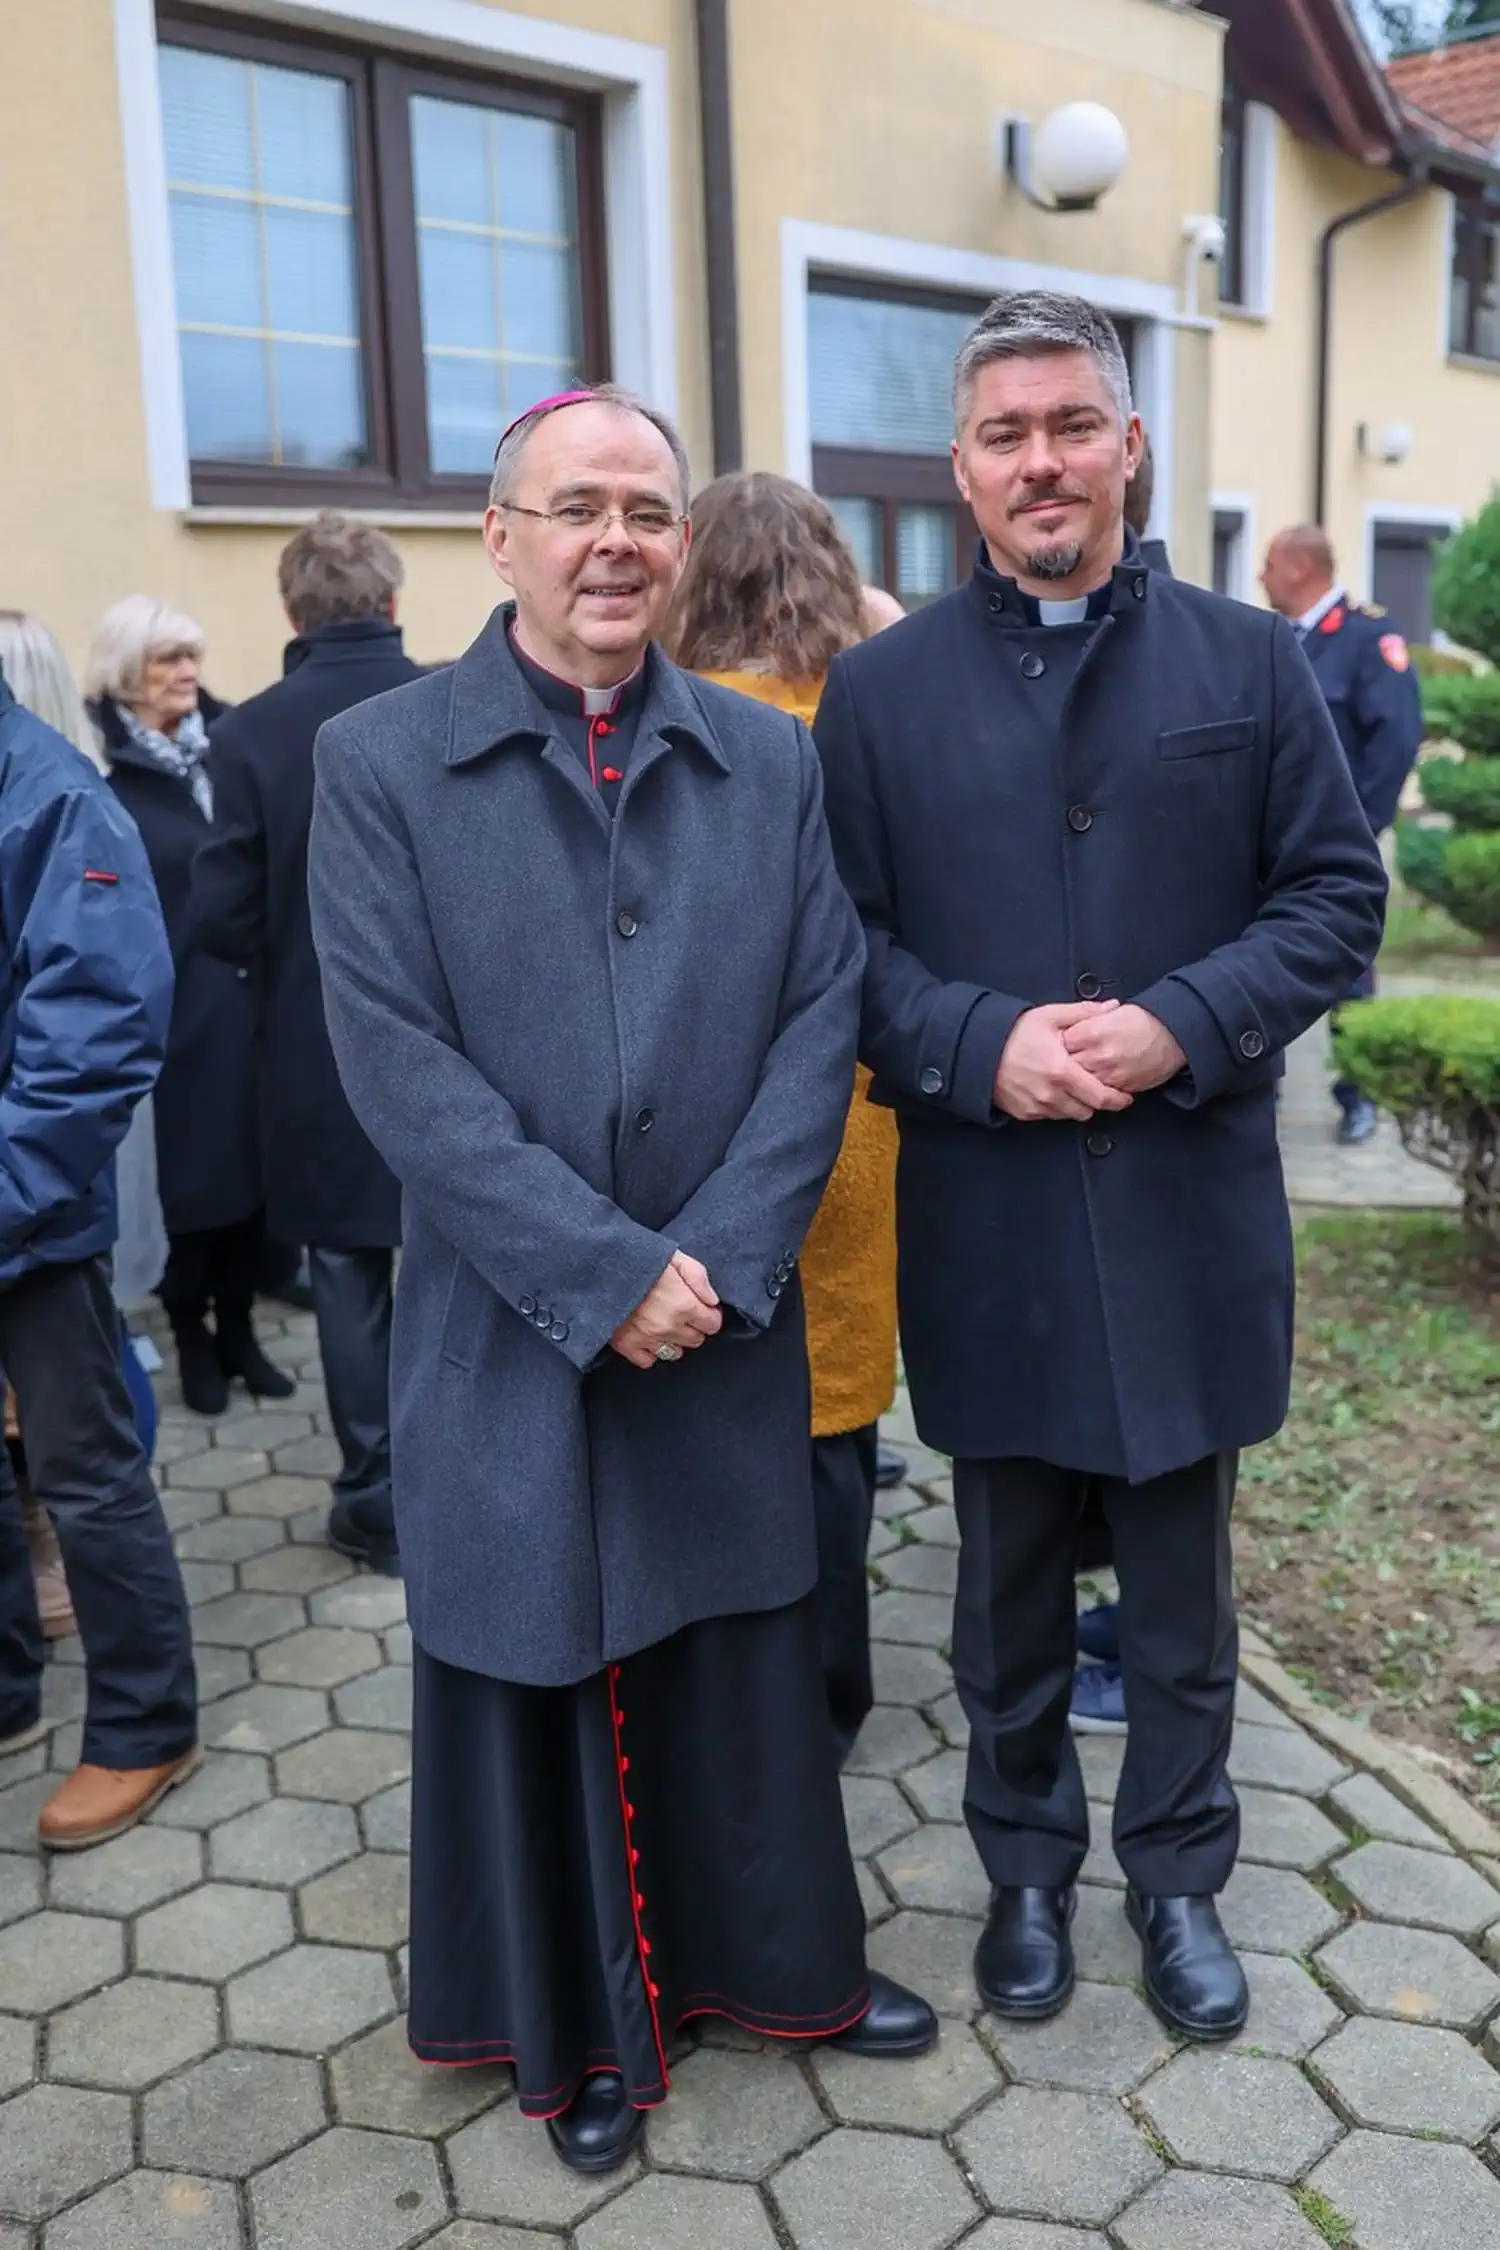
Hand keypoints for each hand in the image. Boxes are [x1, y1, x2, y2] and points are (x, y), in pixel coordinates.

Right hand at [611, 1253, 722, 1368]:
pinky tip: (648, 1336)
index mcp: (684, 1304)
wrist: (602, 1265)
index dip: (709, 1315)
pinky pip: (648, 1361)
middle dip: (694, 1327)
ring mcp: (647, 1338)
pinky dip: (650, 1351)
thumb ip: (699, 1278)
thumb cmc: (640, 1258)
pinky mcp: (626, 1344)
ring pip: (675, 1352)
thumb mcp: (676, 1257)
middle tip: (682, 1312)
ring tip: (665, 1324)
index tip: (702, 1308)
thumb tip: (712, 1301)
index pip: (712, 1324)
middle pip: (696, 1340)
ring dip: (674, 1340)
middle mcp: (669, 1326)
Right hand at [993, 1002, 1135, 1122]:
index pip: (1100, 1097)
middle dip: (1098, 1103)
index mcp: (1062, 1072)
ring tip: (1076, 1089)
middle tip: (1101, 1091)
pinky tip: (1054, 1091)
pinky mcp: (1024, 1113)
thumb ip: (1084, 1013)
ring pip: (1069, 1116)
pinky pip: (1049, 1116)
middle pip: (1088, 1111)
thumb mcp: (1049, 1016)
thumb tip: (1112, 1006)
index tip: (1125, 1097)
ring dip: (1077, 1106)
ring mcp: (1036, 1107)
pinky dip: (1057, 1107)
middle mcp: (1051, 1094)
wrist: (977, 1050)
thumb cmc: (1014, 1032)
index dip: (1117, 1100)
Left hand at [1061, 1004, 1185, 1094]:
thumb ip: (1086, 1019)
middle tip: (1063, 1062)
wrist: (1171, 1037)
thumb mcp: (1111, 1012)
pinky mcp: (1119, 1088)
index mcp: (1092, 1032)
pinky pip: (1097, 1093)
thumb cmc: (1142, 1021)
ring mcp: (1108, 1074)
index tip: (1060, 1043)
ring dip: (1076, 1080)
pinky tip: (1092, 1083)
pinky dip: (1093, 1089)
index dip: (1059, 1042)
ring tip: (1076, 1074)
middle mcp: (1097, 1055)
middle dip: (1064, 1063)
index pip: (1061, 1042)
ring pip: (1079, 1083)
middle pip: (1066, 1065)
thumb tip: (1067, 1023)